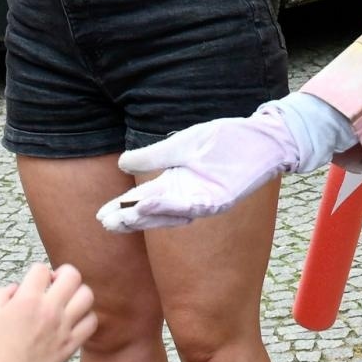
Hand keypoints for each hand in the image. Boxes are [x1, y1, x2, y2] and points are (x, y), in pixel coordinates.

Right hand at [0, 264, 95, 361]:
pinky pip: (91, 322)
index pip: (42, 268)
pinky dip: (86, 317)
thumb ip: (4, 291)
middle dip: (65, 273)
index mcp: (27, 299)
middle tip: (58, 283)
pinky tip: (75, 319)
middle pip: (72, 275)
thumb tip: (19, 286)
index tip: (36, 282)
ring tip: (69, 300)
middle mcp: (48, 310)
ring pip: (87, 296)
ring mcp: (63, 327)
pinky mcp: (71, 343)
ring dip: (78, 293)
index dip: (39, 272)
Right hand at [97, 106, 300, 232]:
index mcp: (175, 183)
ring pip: (172, 212)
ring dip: (149, 215)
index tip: (101, 217)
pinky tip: (157, 202)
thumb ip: (153, 156)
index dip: (124, 209)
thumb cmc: (224, 140)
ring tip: (126, 215)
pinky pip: (196, 205)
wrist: (260, 138)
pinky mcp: (222, 198)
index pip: (143, 199)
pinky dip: (175, 206)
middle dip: (131, 218)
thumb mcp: (182, 145)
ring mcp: (204, 199)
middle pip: (154, 212)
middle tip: (106, 223)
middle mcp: (186, 196)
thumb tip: (121, 163)